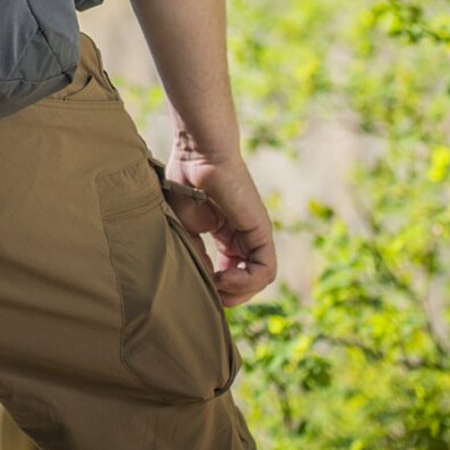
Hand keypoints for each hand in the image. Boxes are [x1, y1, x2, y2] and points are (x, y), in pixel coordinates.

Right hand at [161, 147, 277, 306]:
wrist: (198, 154)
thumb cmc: (185, 180)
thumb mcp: (184, 225)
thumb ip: (195, 252)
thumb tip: (204, 279)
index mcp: (226, 234)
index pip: (231, 272)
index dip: (215, 287)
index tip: (195, 284)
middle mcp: (244, 236)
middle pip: (247, 281)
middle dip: (229, 295)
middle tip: (208, 293)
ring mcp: (255, 234)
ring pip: (259, 280)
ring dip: (237, 291)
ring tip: (214, 283)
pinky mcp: (261, 231)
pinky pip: (265, 270)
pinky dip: (246, 282)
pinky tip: (223, 276)